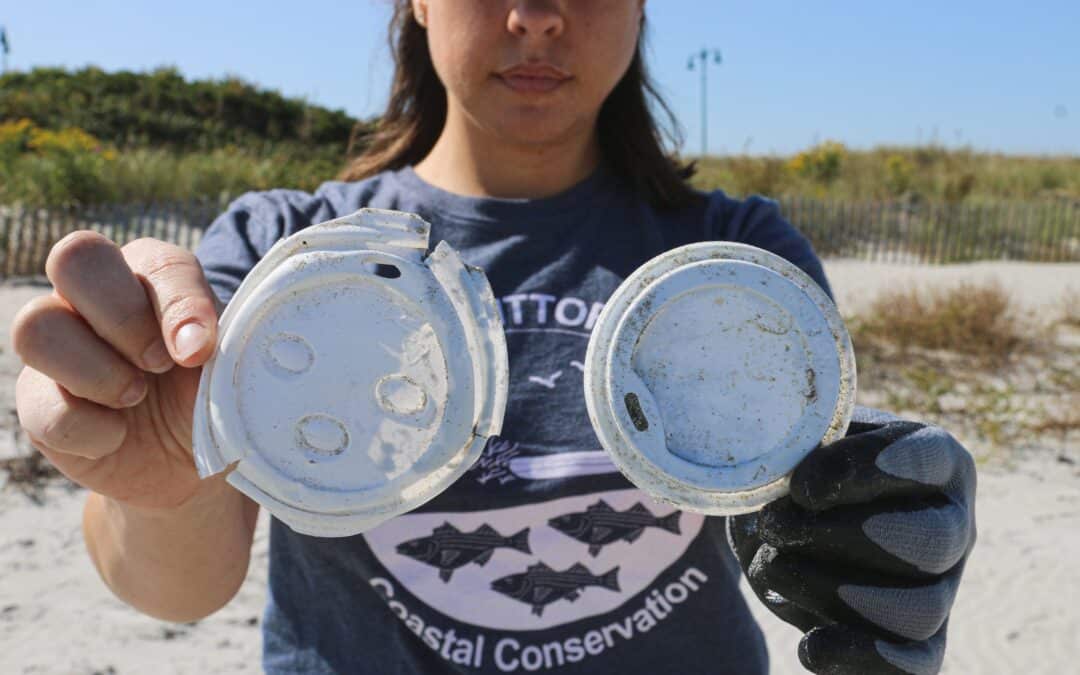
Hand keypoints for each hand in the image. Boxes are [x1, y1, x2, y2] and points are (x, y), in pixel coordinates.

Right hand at [12, 231, 221, 509]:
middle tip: (161, 364)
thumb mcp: (232, 366)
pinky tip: (118, 436)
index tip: (199, 353)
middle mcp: (93, 297)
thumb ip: (222, 341)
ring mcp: (58, 347)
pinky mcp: (38, 403)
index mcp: (151, 275)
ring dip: (97, 371)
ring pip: (34, 326)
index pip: (157, 261)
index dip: (179, 304)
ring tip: (136, 396)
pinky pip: (40, 405)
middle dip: (123, 317)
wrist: (192, 460)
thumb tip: (192, 344)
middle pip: (75, 258)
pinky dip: (90, 428)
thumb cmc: (213, 396)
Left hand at [729, 407, 975, 674]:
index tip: (803, 485)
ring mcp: (940, 589)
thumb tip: (781, 479)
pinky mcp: (916, 642)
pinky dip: (861, 659)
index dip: (866, 470)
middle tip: (776, 524)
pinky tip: (811, 646)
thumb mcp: (799, 445)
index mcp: (935, 462)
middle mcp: (953, 526)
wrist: (784, 522)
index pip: (927, 459)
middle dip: (839, 535)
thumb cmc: (798, 472)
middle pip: (931, 542)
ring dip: (829, 590)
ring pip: (918, 610)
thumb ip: (799, 447)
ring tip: (772, 565)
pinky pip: (913, 666)